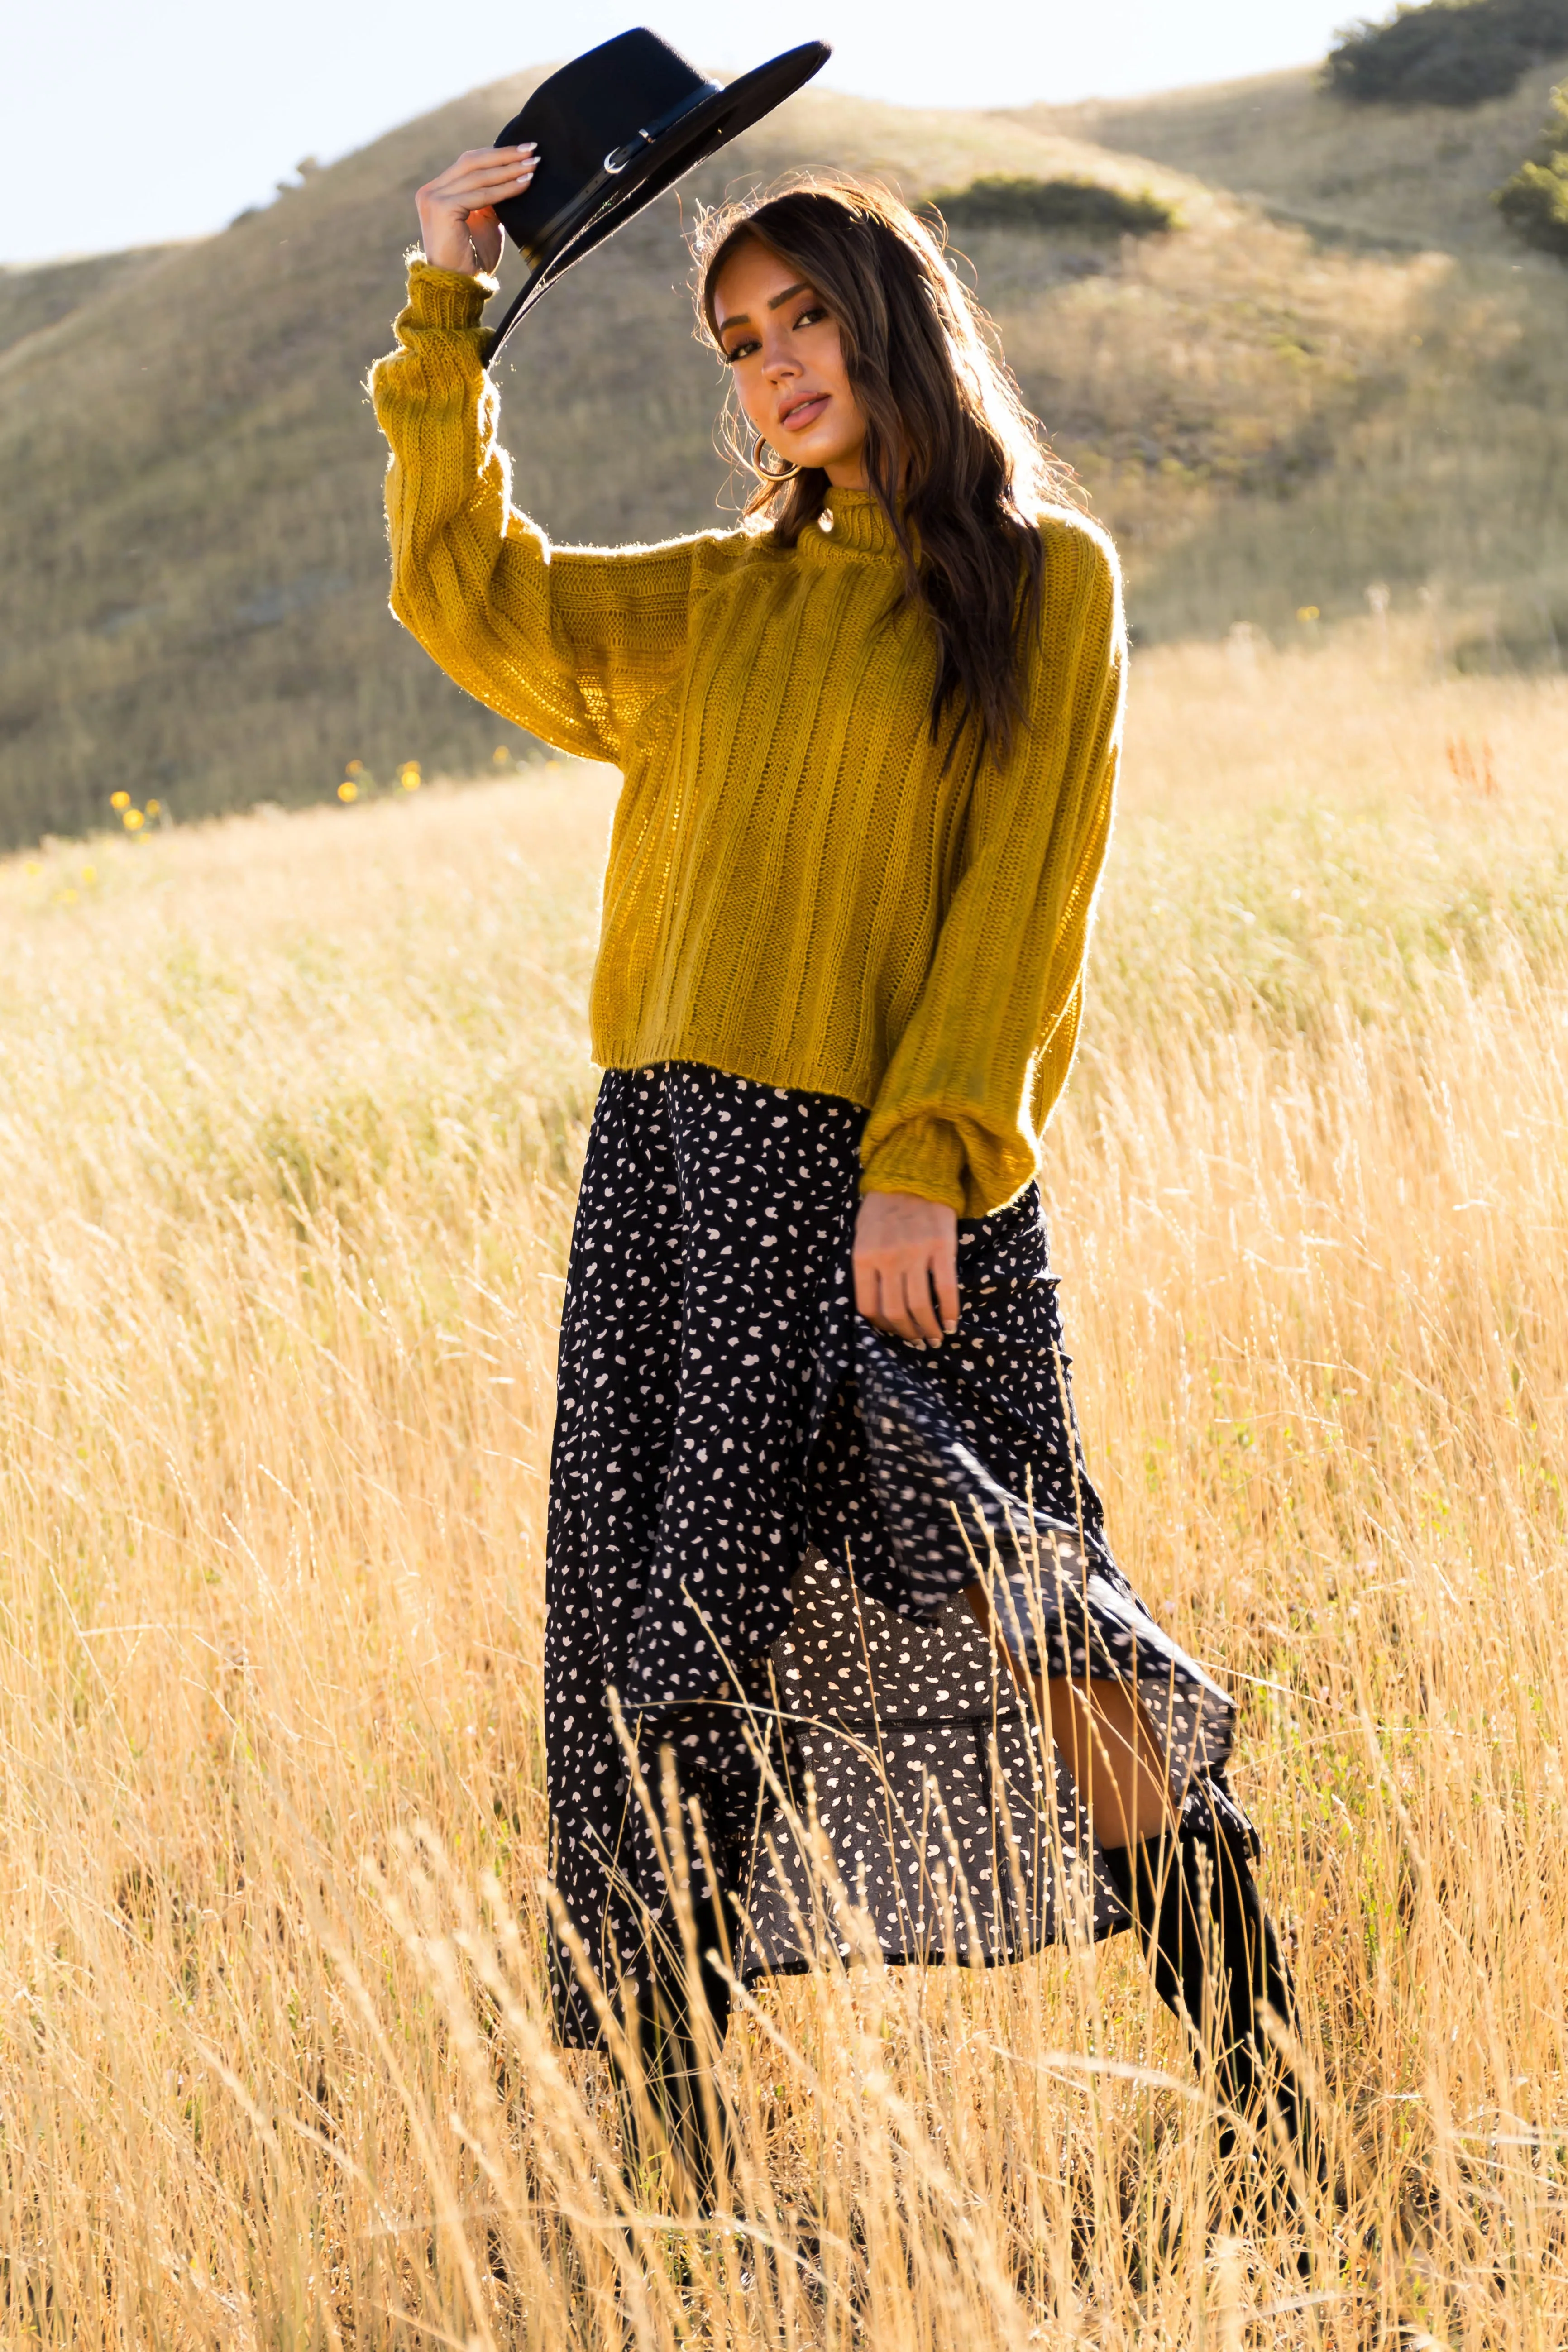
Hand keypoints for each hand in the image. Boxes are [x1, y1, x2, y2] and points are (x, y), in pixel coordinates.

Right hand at [415, 145, 536, 274]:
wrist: (457, 287)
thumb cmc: (472, 260)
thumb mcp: (484, 222)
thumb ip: (490, 199)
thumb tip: (512, 175)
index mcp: (437, 191)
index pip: (469, 164)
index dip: (497, 155)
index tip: (524, 150)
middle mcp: (431, 191)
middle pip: (472, 161)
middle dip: (505, 155)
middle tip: (532, 149)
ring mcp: (434, 198)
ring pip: (478, 175)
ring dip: (509, 169)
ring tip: (533, 165)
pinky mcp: (441, 208)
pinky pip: (481, 195)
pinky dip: (505, 189)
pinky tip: (524, 184)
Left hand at [853, 1192, 958, 1348]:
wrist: (912, 1174)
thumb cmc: (883, 1208)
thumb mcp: (861, 1236)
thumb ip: (866, 1269)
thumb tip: (876, 1308)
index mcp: (863, 1257)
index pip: (868, 1307)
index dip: (881, 1328)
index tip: (893, 1332)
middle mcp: (887, 1258)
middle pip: (895, 1311)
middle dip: (907, 1333)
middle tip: (917, 1341)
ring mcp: (914, 1253)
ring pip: (919, 1305)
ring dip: (928, 1329)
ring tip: (934, 1338)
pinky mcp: (940, 1248)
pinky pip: (945, 1288)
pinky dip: (949, 1311)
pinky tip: (951, 1323)